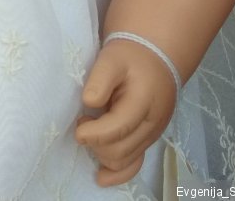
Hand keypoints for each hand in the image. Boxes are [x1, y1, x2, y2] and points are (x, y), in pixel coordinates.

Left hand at [75, 37, 176, 186]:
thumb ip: (100, 79)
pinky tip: (100, 177)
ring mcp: (151, 135)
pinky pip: (135, 165)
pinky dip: (117, 173)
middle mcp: (151, 124)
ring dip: (102, 153)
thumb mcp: (112, 58)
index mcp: (143, 101)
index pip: (118, 128)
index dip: (94, 133)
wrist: (156, 58)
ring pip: (124, 160)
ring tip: (91, 130)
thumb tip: (88, 102)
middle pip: (120, 150)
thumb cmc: (130, 56)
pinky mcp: (148, 141)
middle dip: (96, 142)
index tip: (78, 125)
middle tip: (83, 121)